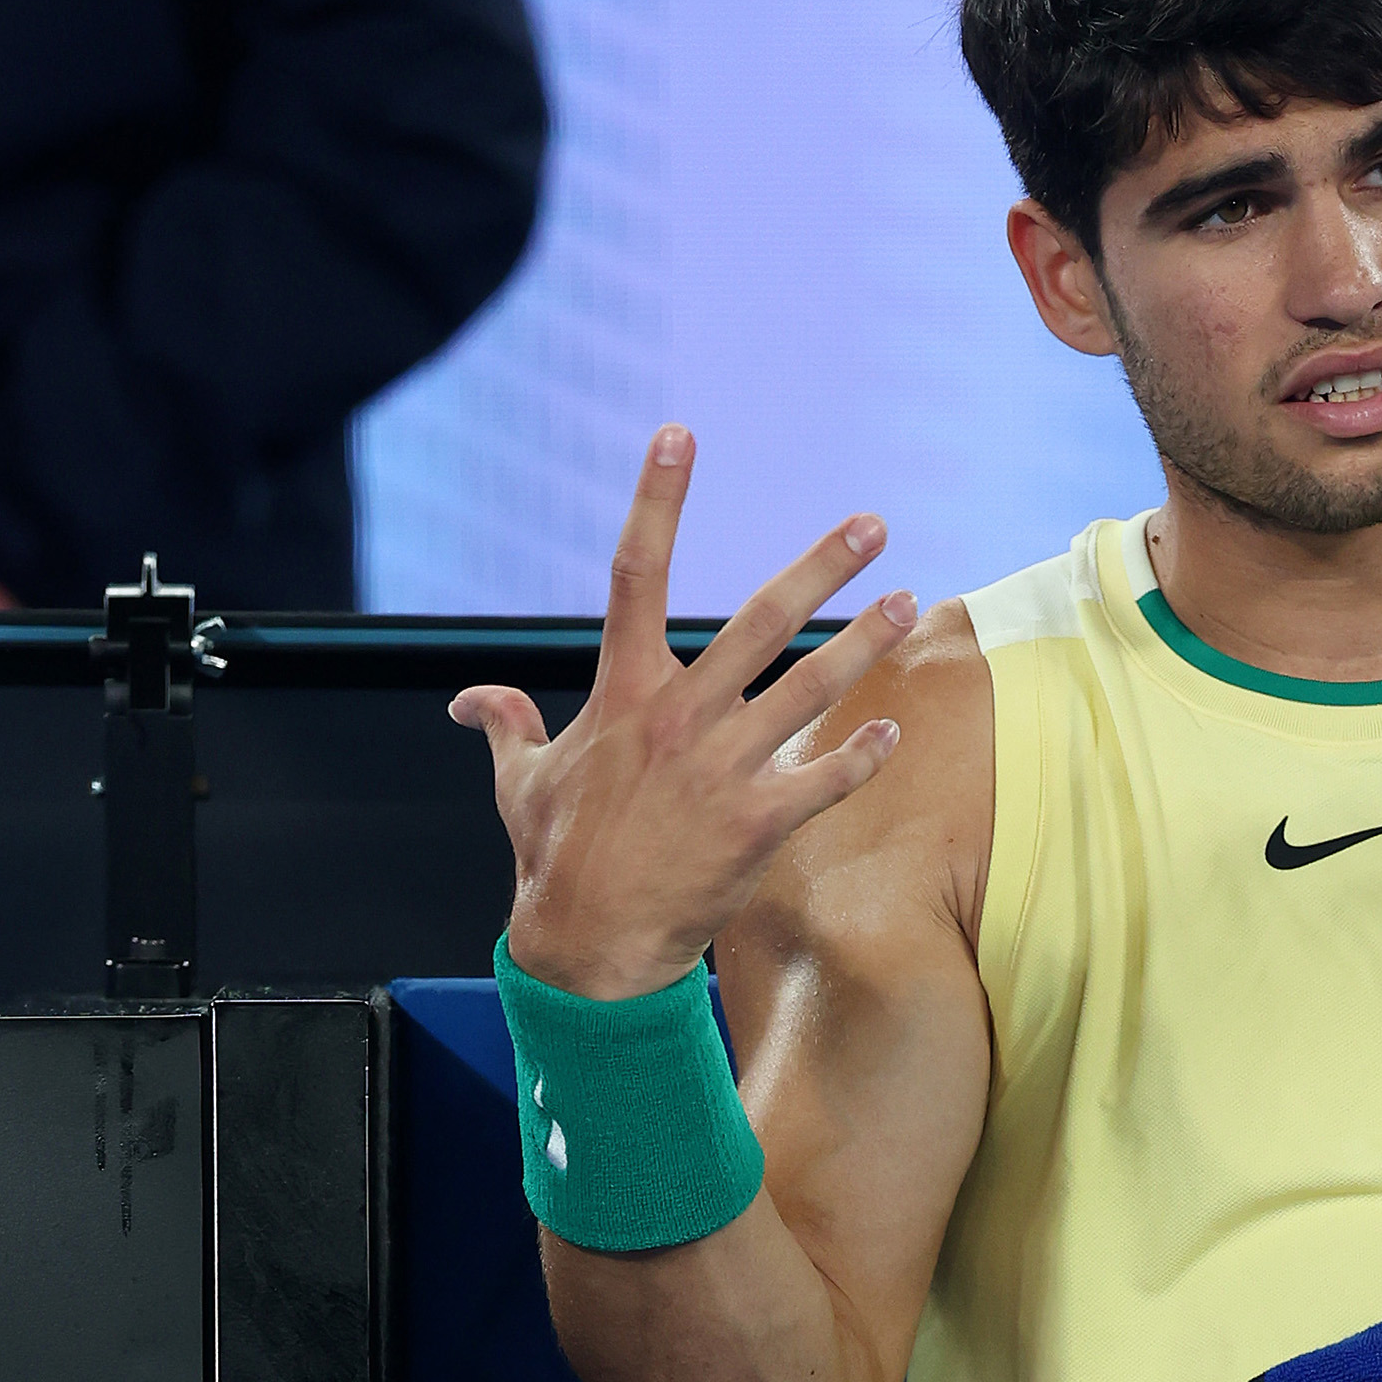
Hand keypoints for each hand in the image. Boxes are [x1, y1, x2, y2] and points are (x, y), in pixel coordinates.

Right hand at [452, 424, 921, 999]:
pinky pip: (826, 779)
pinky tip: (894, 731)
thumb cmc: (555, 859)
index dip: (656, 499)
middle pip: (760, 619)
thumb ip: (507, 728)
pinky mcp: (759, 824)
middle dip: (822, 565)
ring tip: (908, 602)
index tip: (679, 434)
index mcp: (623, 694)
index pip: (635, 572)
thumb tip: (473, 700)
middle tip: (872, 523)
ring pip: (811, 688)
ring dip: (865, 642)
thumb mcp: (521, 784)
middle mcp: (679, 718)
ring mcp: (724, 769)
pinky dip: (862, 756)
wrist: (587, 947)